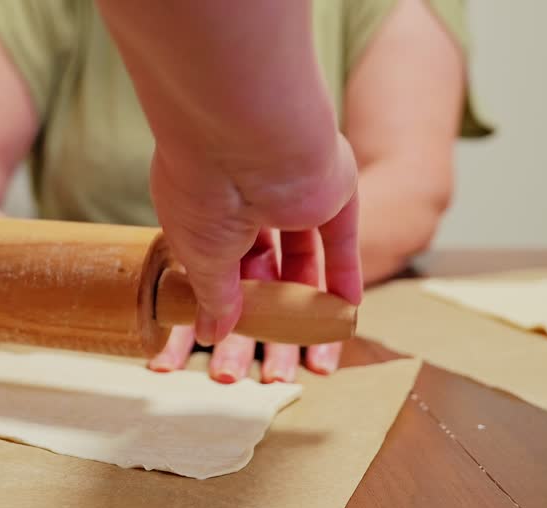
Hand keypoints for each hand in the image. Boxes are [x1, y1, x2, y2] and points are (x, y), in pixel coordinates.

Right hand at [150, 132, 361, 346]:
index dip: (223, 291)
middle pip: (260, 254)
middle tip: (264, 333)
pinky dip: (344, 271)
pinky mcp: (330, 191)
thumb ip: (213, 296)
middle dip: (262, 295)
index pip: (217, 253)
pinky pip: (341, 238)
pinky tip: (346, 306)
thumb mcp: (200, 256)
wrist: (245, 135)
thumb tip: (212, 332)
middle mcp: (245, 191)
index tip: (225, 325)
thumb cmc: (203, 188)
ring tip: (304, 329)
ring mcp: (290, 190)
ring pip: (301, 249)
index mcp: (203, 199)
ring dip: (303, 290)